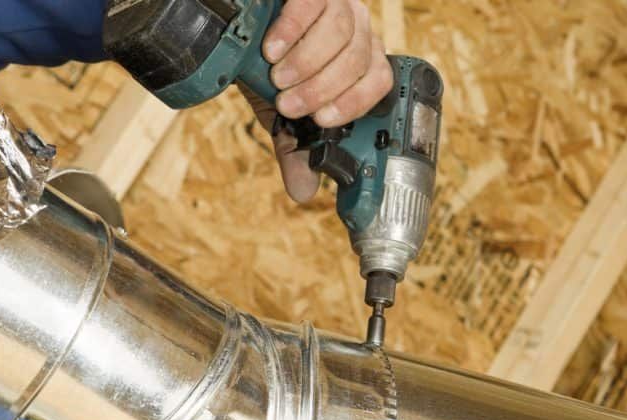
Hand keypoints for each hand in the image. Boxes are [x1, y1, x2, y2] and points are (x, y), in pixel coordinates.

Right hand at [246, 0, 393, 202]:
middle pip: (358, 60)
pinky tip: (272, 48)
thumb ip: (295, 146)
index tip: (322, 121)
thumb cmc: (270, 69)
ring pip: (341, 32)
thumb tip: (304, 193)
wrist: (245, 30)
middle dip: (321, 89)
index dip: (354, 103)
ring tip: (278, 78)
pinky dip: (292, 30)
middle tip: (288, 105)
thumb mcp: (281, 112)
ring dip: (307, 63)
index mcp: (362, 61)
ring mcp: (340, 3)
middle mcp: (358, 29)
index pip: (380, 82)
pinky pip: (312, 5)